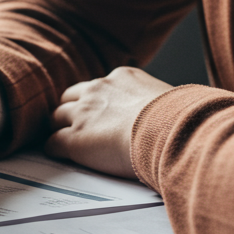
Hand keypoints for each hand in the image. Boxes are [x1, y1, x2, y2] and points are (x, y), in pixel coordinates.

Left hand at [45, 67, 171, 178]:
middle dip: (71, 109)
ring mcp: (83, 114)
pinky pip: (52, 142)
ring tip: (62, 139)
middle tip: (73, 123)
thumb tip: (173, 114)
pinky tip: (59, 155)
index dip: (95, 100)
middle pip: (70, 96)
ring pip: (56, 116)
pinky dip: (54, 148)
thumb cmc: (181, 120)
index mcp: (122, 77)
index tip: (97, 110)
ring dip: (59, 127)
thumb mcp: (170, 99)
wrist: (170, 133)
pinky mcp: (74, 139)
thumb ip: (158, 103)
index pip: (99, 85)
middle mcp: (98, 90)